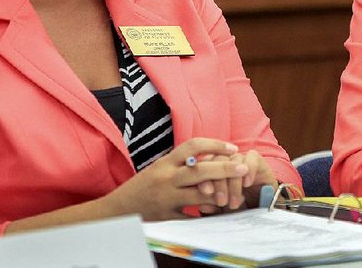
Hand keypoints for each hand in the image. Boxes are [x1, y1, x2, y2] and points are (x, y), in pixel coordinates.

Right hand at [103, 138, 247, 220]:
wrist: (118, 209)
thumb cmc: (144, 186)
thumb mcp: (161, 168)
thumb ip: (182, 163)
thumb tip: (213, 158)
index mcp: (165, 163)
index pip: (193, 146)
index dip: (215, 145)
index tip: (233, 148)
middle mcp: (166, 178)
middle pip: (200, 170)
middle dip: (225, 168)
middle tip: (243, 167)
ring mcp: (167, 199)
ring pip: (199, 195)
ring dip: (219, 194)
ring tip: (234, 195)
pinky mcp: (167, 217)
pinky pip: (191, 217)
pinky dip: (205, 214)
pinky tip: (218, 213)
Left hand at [197, 150, 277, 214]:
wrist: (263, 210)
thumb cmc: (239, 210)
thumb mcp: (222, 212)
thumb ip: (212, 207)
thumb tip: (202, 205)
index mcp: (211, 172)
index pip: (202, 166)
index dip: (204, 177)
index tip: (206, 192)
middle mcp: (225, 162)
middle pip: (216, 161)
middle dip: (218, 182)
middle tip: (222, 202)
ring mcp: (240, 160)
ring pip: (233, 161)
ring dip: (233, 182)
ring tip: (234, 202)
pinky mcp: (257, 159)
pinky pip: (251, 158)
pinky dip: (249, 170)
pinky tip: (247, 184)